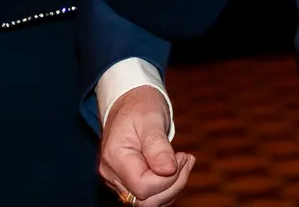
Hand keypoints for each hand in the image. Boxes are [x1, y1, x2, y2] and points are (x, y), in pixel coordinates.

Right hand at [99, 87, 193, 206]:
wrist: (129, 102)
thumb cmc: (140, 107)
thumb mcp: (151, 119)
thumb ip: (158, 146)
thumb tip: (168, 170)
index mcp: (115, 157)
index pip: (142, 186)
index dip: (167, 178)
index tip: (182, 156)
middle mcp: (112, 174)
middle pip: (144, 200)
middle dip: (172, 184)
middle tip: (186, 159)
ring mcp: (117, 180)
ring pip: (148, 202)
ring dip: (172, 187)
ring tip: (184, 161)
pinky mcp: (127, 182)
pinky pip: (149, 196)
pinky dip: (166, 188)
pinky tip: (176, 168)